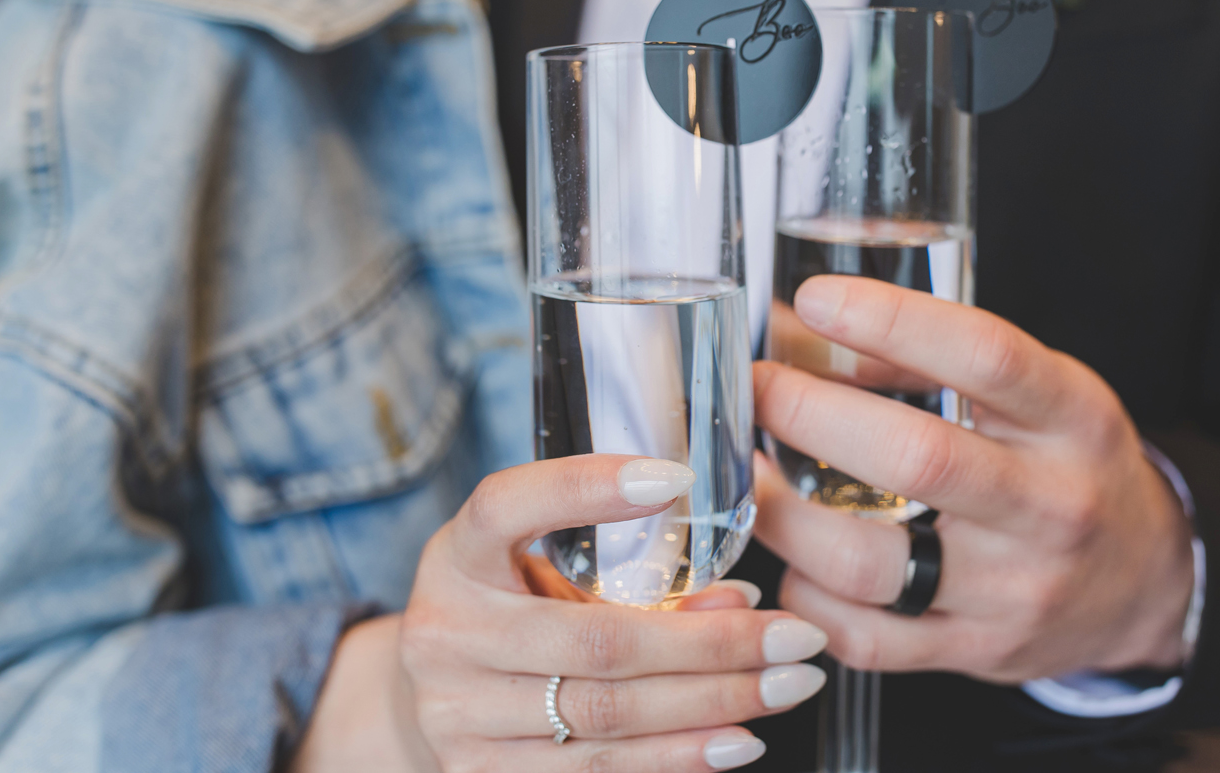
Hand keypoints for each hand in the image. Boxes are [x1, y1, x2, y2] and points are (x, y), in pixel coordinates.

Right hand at [293, 456, 829, 771]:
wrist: (424, 700)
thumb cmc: (507, 611)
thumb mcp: (545, 568)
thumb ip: (633, 573)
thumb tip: (740, 602)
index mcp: (457, 555)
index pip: (510, 506)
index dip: (589, 487)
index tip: (676, 477)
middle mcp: (445, 634)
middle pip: (596, 640)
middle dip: (713, 643)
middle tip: (795, 636)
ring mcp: (455, 717)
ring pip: (607, 715)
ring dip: (713, 704)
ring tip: (785, 687)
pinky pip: (596, 772)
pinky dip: (676, 757)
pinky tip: (734, 739)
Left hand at [753, 276, 1194, 682]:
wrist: (1145, 583)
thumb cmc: (1069, 466)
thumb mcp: (1038, 394)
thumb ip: (935, 361)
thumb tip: (807, 323)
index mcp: (1072, 419)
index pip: (984, 356)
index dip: (892, 322)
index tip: (817, 299)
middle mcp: (1051, 505)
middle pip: (916, 459)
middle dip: (810, 414)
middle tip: (758, 387)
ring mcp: (1012, 590)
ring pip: (869, 563)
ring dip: (784, 514)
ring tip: (749, 475)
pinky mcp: (977, 652)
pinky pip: (867, 637)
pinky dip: (808, 595)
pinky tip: (795, 558)